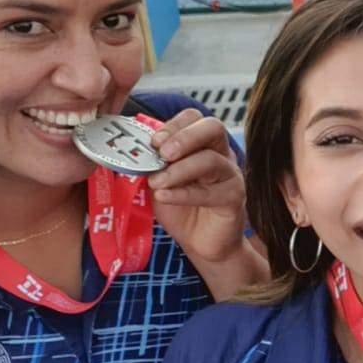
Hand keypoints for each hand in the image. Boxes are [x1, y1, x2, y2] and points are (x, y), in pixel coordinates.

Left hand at [145, 109, 246, 263]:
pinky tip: (164, 196)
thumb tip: (128, 152)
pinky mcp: (234, 198)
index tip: (154, 141)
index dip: (174, 125)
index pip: (194, 119)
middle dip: (184, 137)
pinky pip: (212, 192)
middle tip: (162, 153)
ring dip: (179, 169)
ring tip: (156, 182)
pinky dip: (184, 193)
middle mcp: (221, 154)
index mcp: (202, 144)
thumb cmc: (181, 209)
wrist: (201, 243)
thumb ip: (151, 166)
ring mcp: (230, 175)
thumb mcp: (160, 182)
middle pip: (212, 127)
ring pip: (211, 160)